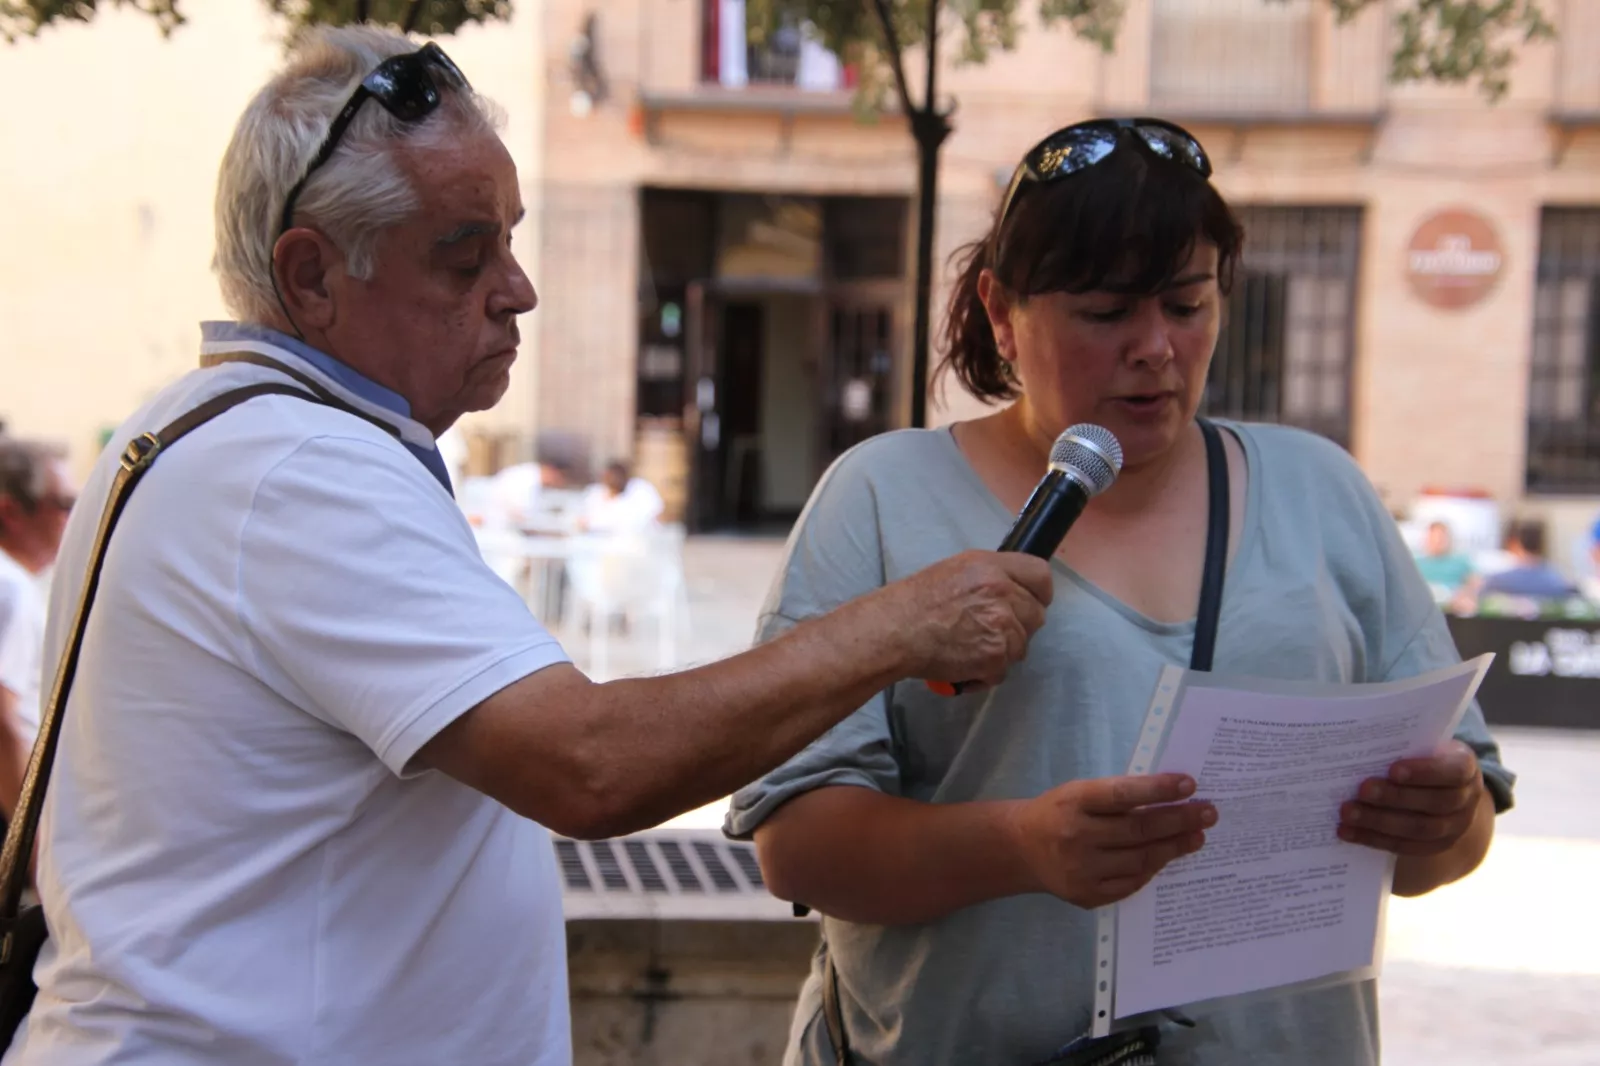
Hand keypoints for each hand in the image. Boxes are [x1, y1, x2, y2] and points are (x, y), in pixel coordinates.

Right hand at [879, 550, 1052, 687]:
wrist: (895, 630)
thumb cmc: (916, 600)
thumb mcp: (957, 570)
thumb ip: (991, 576)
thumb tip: (1013, 589)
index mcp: (992, 567)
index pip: (1041, 576)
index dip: (1039, 592)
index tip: (1031, 602)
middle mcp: (1002, 593)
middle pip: (1036, 615)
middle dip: (1019, 626)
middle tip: (991, 630)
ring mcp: (1002, 626)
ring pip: (1021, 646)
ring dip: (1001, 652)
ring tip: (970, 648)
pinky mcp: (995, 657)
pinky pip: (1003, 670)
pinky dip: (985, 674)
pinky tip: (964, 665)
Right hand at [1005, 774, 1215, 908]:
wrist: (1021, 848)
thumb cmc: (1059, 812)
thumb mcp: (1079, 793)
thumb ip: (1117, 796)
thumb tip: (1172, 797)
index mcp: (1073, 801)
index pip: (1122, 794)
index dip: (1158, 789)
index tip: (1190, 784)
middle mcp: (1076, 836)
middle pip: (1138, 830)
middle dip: (1179, 820)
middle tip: (1208, 813)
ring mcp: (1081, 870)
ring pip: (1140, 860)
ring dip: (1174, 847)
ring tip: (1197, 836)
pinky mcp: (1086, 895)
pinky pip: (1131, 883)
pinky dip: (1153, 869)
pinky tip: (1167, 856)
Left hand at [1338, 741, 1483, 856]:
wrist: (1443, 787)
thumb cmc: (1421, 756)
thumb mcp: (1421, 743)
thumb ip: (1401, 743)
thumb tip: (1357, 739)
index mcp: (1464, 766)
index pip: (1453, 771)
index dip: (1424, 772)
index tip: (1392, 769)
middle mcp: (1465, 799)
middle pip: (1434, 803)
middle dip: (1394, 797)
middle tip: (1362, 790)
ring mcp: (1454, 827)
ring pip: (1418, 829)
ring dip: (1379, 821)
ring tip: (1348, 813)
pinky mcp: (1435, 846)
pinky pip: (1405, 846)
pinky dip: (1374, 839)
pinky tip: (1348, 832)